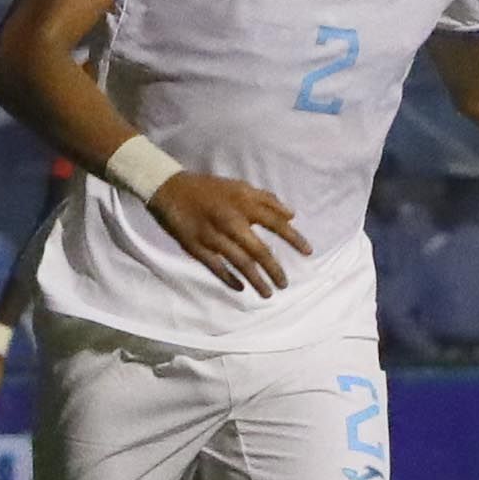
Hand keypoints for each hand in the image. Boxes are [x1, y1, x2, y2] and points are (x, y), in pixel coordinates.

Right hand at [151, 171, 310, 295]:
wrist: (170, 189)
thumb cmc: (209, 188)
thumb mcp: (240, 186)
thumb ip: (267, 199)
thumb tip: (292, 215)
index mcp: (243, 203)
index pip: (275, 223)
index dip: (294, 238)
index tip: (308, 252)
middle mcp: (231, 221)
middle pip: (258, 251)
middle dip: (274, 270)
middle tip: (284, 283)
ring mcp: (213, 236)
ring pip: (240, 263)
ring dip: (256, 280)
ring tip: (268, 293)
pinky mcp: (196, 247)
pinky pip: (216, 267)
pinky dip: (229, 279)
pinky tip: (241, 288)